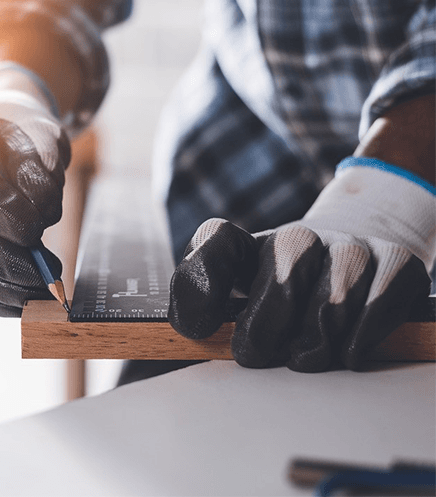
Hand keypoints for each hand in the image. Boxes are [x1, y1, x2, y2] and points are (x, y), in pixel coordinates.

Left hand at [169, 161, 433, 370]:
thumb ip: (205, 303)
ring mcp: (347, 245)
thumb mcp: (238, 293)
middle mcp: (297, 236)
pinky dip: (358, 340)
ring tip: (307, 352)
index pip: (217, 241)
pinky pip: (375, 308)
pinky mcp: (394, 260)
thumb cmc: (283, 289)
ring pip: (330, 307)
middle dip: (267, 335)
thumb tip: (195, 325)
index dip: (202, 285)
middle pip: (280, 288)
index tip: (200, 328)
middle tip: (264, 354)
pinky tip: (346, 350)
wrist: (351, 253)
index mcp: (250, 245)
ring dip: (316, 345)